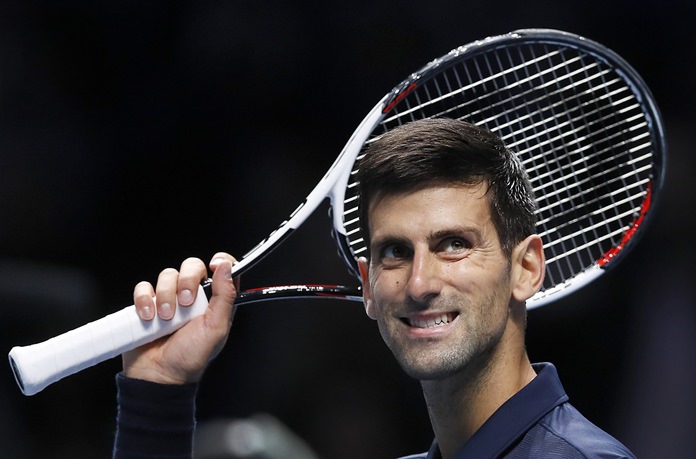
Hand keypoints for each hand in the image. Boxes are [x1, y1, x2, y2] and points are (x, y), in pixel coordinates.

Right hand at [122, 252, 239, 383]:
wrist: (158, 376)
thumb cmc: (190, 357)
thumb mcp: (216, 328)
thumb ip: (225, 296)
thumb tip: (227, 266)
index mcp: (214, 301)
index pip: (222, 269)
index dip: (220, 261)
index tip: (214, 265)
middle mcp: (193, 296)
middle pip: (192, 266)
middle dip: (187, 281)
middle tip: (185, 302)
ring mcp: (169, 299)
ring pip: (167, 275)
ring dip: (165, 295)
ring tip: (165, 318)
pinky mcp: (147, 304)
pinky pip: (144, 287)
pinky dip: (144, 300)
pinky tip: (149, 317)